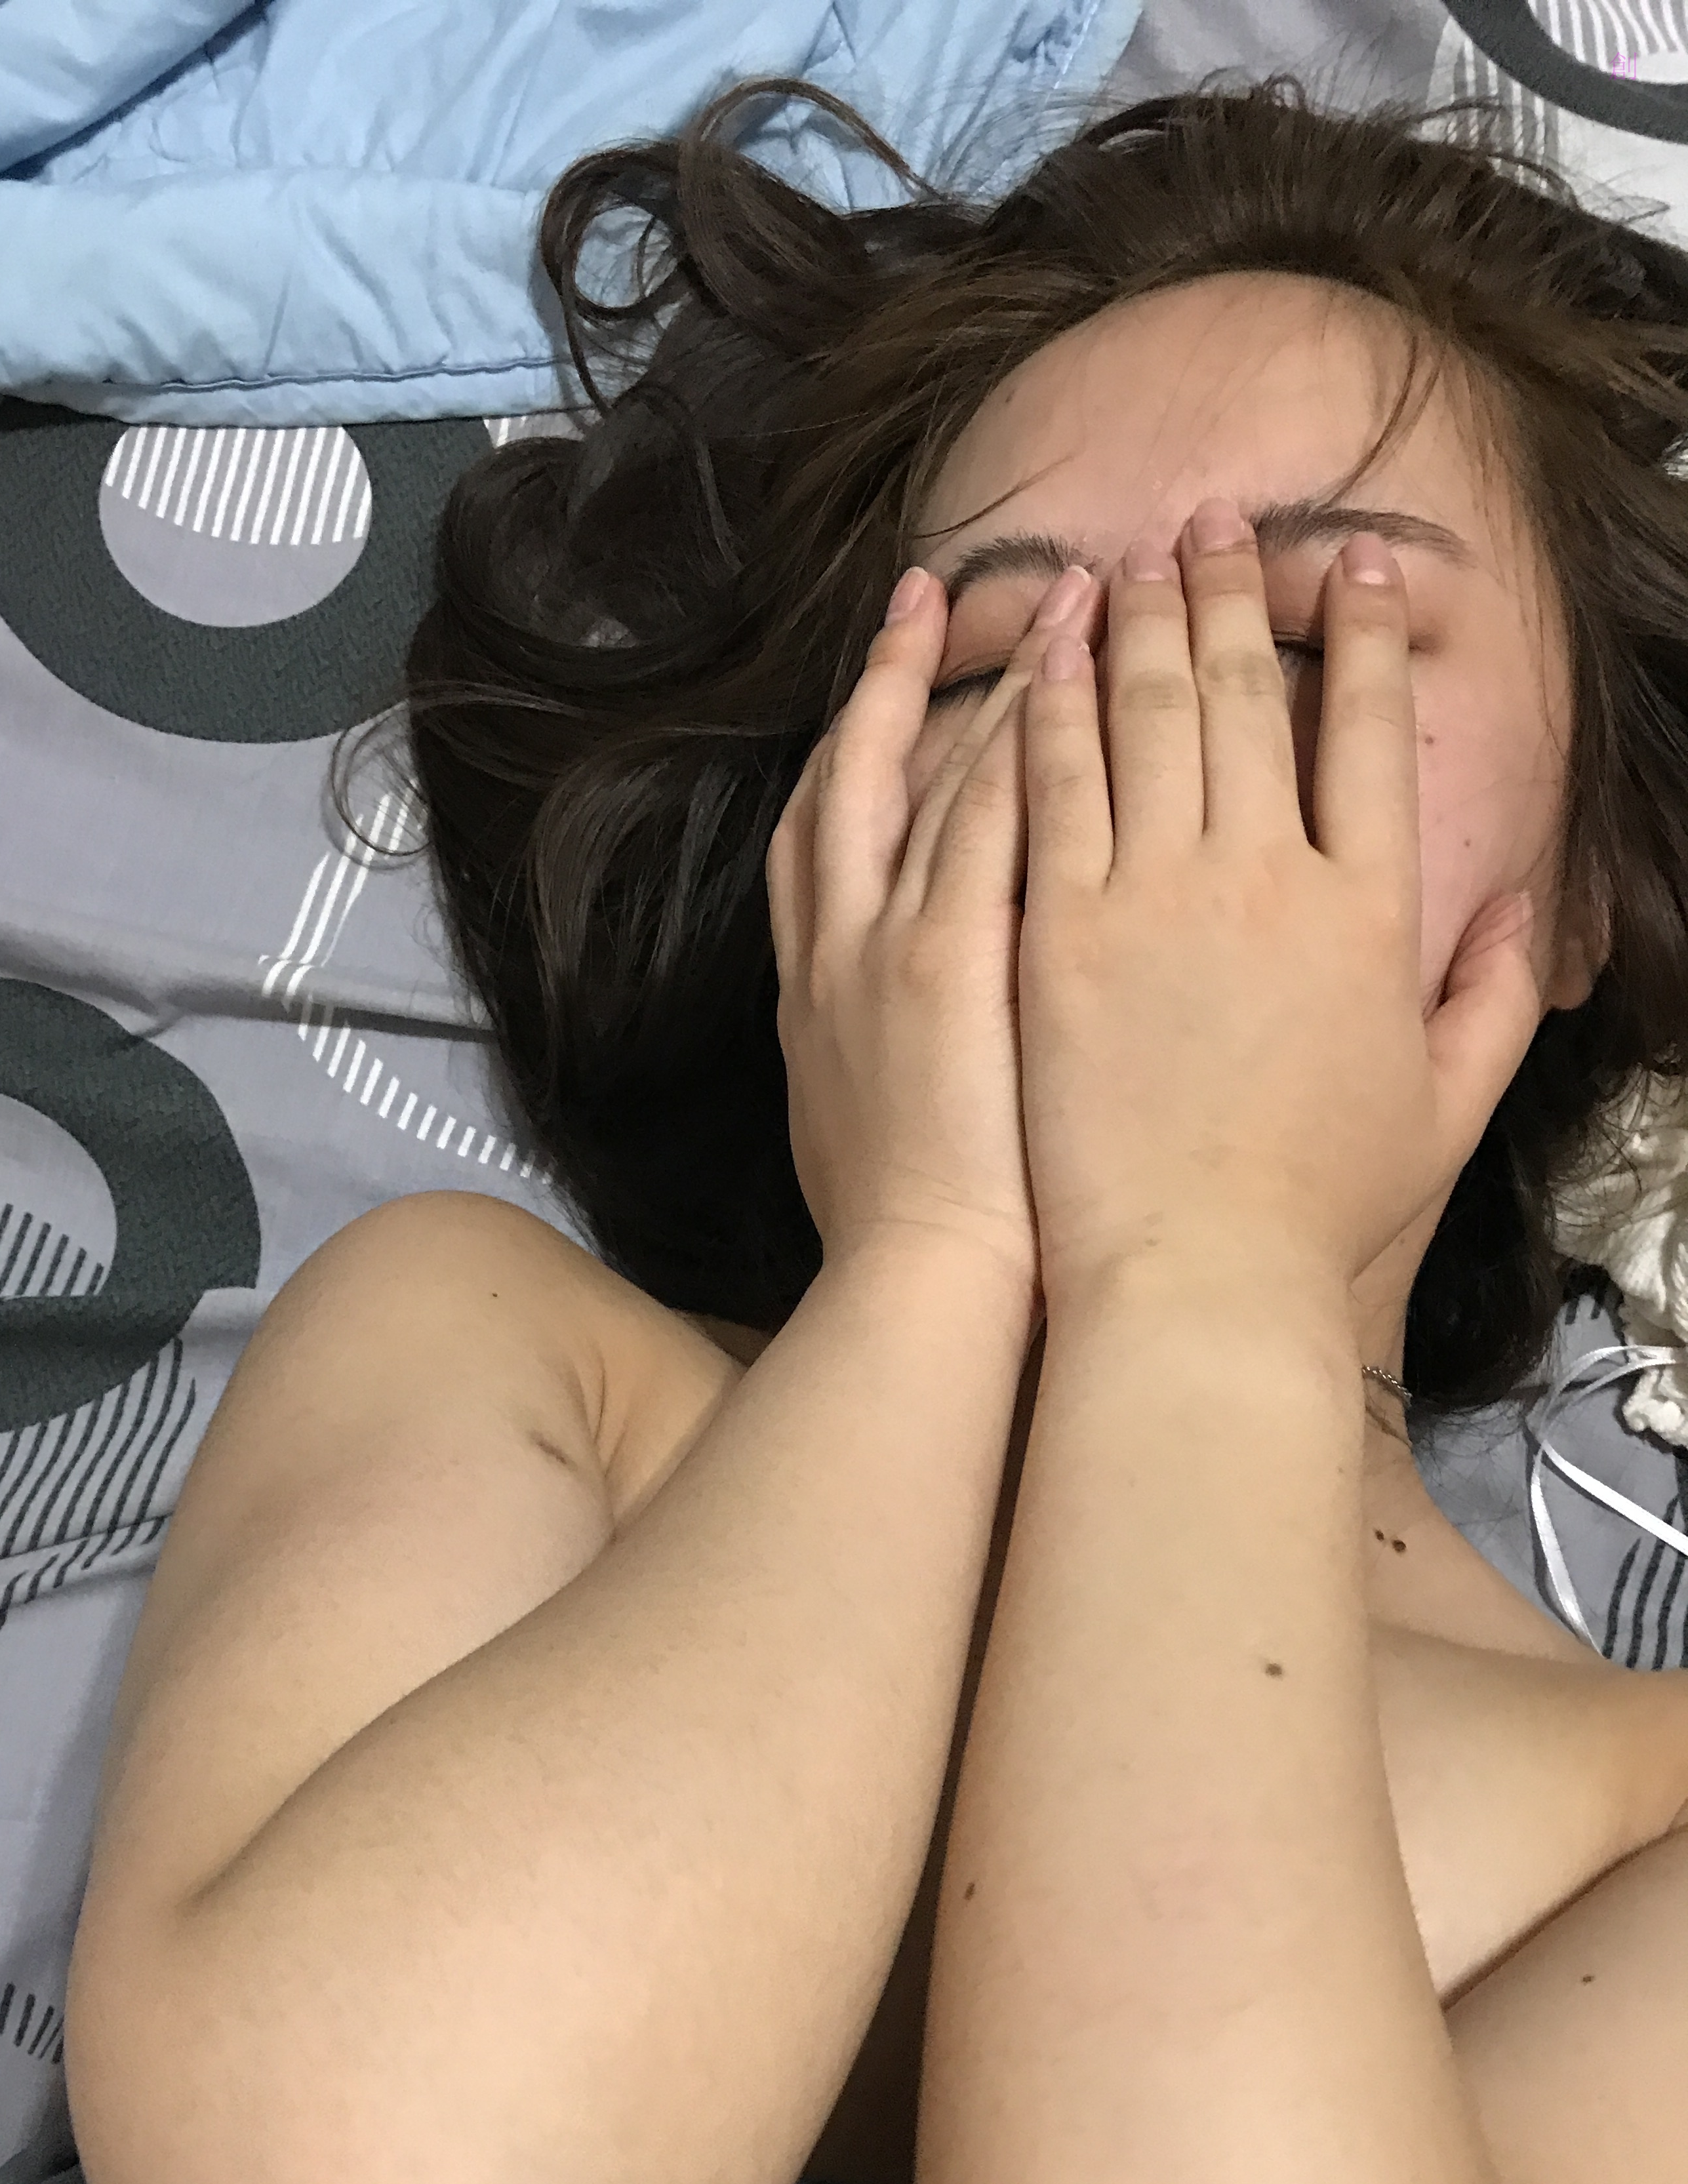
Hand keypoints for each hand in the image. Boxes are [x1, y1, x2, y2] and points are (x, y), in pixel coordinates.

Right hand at [767, 559, 1103, 1316]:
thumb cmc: (919, 1255)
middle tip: (933, 596)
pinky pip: (988, 814)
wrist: (919, 1298)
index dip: (851, 756)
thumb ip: (885, 1068)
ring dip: (990, 683)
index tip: (887, 694)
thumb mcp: (868, 1142)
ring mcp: (885, 946)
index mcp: (812, 995)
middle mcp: (832, 951)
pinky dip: (1025, 733)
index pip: (820, 841)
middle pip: (846, 779)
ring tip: (1055, 597)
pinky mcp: (950, 957)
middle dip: (885, 683)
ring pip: (930, 774)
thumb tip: (914, 1048)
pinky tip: (1080, 668)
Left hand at [1012, 499, 1544, 1316]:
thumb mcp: (1445, 1107)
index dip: (1364, 636)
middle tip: (1213, 520)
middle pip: (1249, 695)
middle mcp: (1268, 876)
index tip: (1350, 568)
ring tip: (1136, 553)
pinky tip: (1048, 650)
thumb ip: (1495, 1001)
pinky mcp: (1061, 932)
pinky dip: (1051, 705)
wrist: (1194, 1276)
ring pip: (1148, 717)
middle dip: (1231, 590)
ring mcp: (1157, 897)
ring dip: (1144, 620)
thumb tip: (1523, 916)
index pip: (1372, 732)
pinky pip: (1052, 788)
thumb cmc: (1316, 1212)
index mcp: (1371, 909)